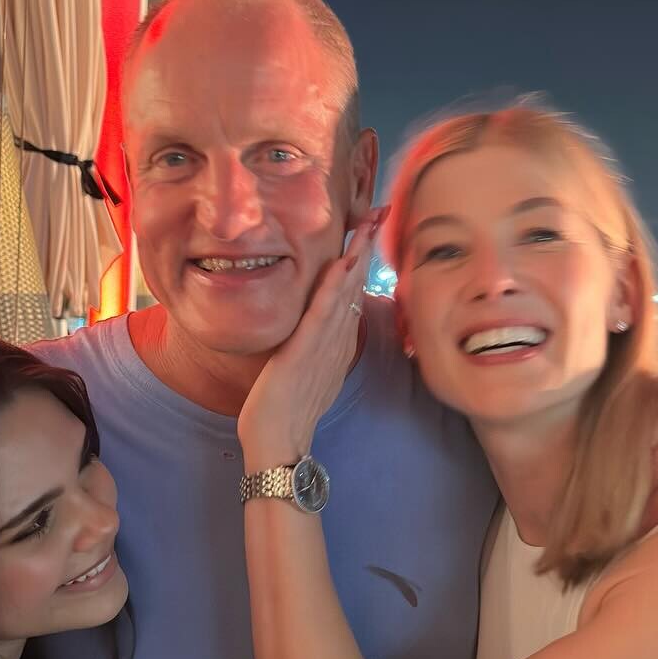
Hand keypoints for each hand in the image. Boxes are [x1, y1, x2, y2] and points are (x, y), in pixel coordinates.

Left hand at [238, 211, 383, 468]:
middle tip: (380, 214)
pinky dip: (331, 290)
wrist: (277, 445)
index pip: (351, 294)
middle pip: (354, 287)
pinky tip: (340, 265)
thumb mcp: (308, 374)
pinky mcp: (303, 354)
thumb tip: (324, 330)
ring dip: (356, 259)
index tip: (370, 231)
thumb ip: (318, 350)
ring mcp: (321, 348)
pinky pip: (320, 316)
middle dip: (366, 249)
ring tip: (368, 226)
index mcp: (335, 345)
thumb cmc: (286, 413)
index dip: (361, 261)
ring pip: (343, 296)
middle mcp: (335, 343)